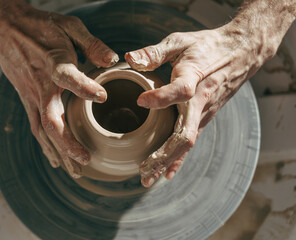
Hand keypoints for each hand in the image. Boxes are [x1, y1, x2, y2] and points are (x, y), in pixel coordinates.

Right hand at [0, 0, 118, 177]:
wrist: (4, 27)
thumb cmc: (39, 26)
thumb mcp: (69, 27)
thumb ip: (91, 44)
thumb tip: (112, 59)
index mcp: (54, 64)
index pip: (68, 78)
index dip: (84, 87)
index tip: (102, 96)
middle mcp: (41, 86)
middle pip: (51, 121)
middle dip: (68, 143)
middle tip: (86, 160)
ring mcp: (31, 96)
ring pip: (43, 131)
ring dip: (59, 153)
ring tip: (74, 171)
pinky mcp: (26, 99)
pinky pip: (36, 127)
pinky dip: (46, 146)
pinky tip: (55, 158)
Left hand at [125, 14, 284, 186]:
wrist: (240, 53)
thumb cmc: (207, 46)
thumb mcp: (180, 41)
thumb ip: (154, 52)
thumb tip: (128, 59)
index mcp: (194, 77)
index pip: (180, 91)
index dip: (160, 98)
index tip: (141, 101)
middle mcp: (200, 102)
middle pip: (184, 135)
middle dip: (162, 155)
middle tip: (142, 170)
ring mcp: (204, 113)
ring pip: (186, 144)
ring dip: (167, 163)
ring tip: (147, 179)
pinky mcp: (204, 117)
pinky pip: (191, 142)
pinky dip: (178, 159)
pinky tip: (168, 173)